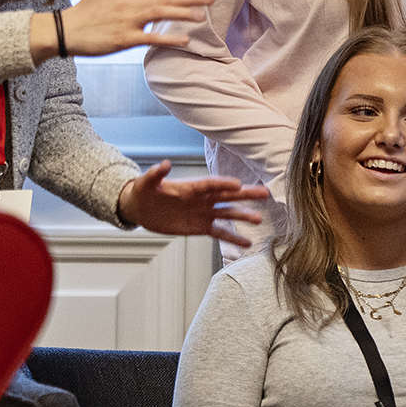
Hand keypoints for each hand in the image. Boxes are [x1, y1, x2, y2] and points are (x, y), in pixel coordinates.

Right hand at [32, 0, 212, 61]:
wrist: (65, 31)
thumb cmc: (84, 12)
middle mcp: (130, 3)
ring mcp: (127, 21)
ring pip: (160, 13)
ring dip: (183, 14)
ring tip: (202, 17)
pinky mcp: (123, 39)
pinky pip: (150, 38)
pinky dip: (168, 38)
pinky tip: (184, 40)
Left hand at [118, 162, 271, 241]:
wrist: (141, 208)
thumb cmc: (143, 192)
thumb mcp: (145, 183)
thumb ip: (156, 174)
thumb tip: (163, 164)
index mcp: (191, 186)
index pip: (210, 184)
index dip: (223, 183)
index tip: (237, 184)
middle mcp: (201, 199)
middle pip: (226, 195)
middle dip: (245, 194)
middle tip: (264, 192)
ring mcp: (203, 212)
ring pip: (227, 213)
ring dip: (243, 216)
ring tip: (258, 219)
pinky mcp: (200, 227)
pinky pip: (219, 232)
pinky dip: (233, 238)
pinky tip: (247, 243)